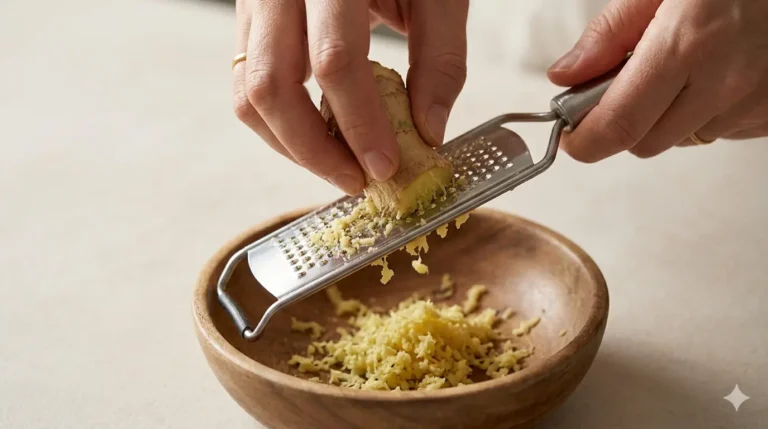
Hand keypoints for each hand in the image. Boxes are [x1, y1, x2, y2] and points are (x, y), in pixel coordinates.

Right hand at [233, 0, 468, 193]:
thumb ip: (441, 57)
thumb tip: (428, 131)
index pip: (334, 60)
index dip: (360, 123)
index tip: (385, 166)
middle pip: (270, 85)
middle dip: (313, 150)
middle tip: (356, 179)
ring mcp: (255, 2)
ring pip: (247, 91)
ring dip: (290, 143)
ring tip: (338, 164)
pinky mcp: (250, 18)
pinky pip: (246, 81)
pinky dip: (280, 120)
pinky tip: (319, 132)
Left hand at [547, 0, 767, 161]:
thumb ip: (610, 33)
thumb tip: (566, 76)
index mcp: (687, 45)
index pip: (617, 125)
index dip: (583, 141)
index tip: (568, 134)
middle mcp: (724, 83)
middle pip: (643, 143)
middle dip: (621, 123)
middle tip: (626, 85)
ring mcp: (754, 105)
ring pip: (681, 140)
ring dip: (667, 117)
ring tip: (686, 66)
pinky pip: (719, 132)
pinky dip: (705, 112)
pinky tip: (718, 72)